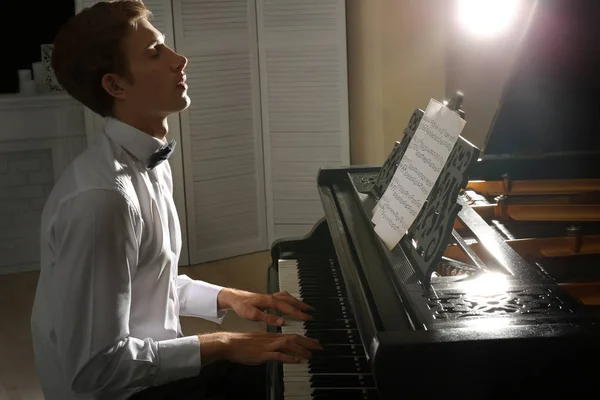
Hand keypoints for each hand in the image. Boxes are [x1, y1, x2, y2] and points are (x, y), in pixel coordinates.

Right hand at [198, 331, 322, 364]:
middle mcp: (272, 339)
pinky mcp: (263, 354)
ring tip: (311, 354)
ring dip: (301, 350)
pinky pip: (279, 355)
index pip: (292, 335)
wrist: (230, 343)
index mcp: (271, 335)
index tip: (314, 342)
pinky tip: (297, 360)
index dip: (304, 339)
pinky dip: (289, 357)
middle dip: (308, 342)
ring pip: (289, 345)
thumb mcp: (259, 342)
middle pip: (294, 338)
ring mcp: (268, 346)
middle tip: (319, 346)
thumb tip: (278, 350)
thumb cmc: (242, 344)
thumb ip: (269, 344)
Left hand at [218, 289, 313, 326]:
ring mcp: (271, 296)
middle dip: (302, 306)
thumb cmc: (242, 306)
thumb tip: (283, 322)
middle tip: (312, 311)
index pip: (288, 308)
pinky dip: (290, 299)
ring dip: (297, 301)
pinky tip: (291, 302)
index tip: (308, 318)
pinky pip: (283, 296)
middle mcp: (273, 297)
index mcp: (270, 302)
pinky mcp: (268, 297)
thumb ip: (269, 319)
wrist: (234, 298)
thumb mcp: (253, 315)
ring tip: (305, 307)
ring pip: (288, 297)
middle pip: (291, 300)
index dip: (299, 313)